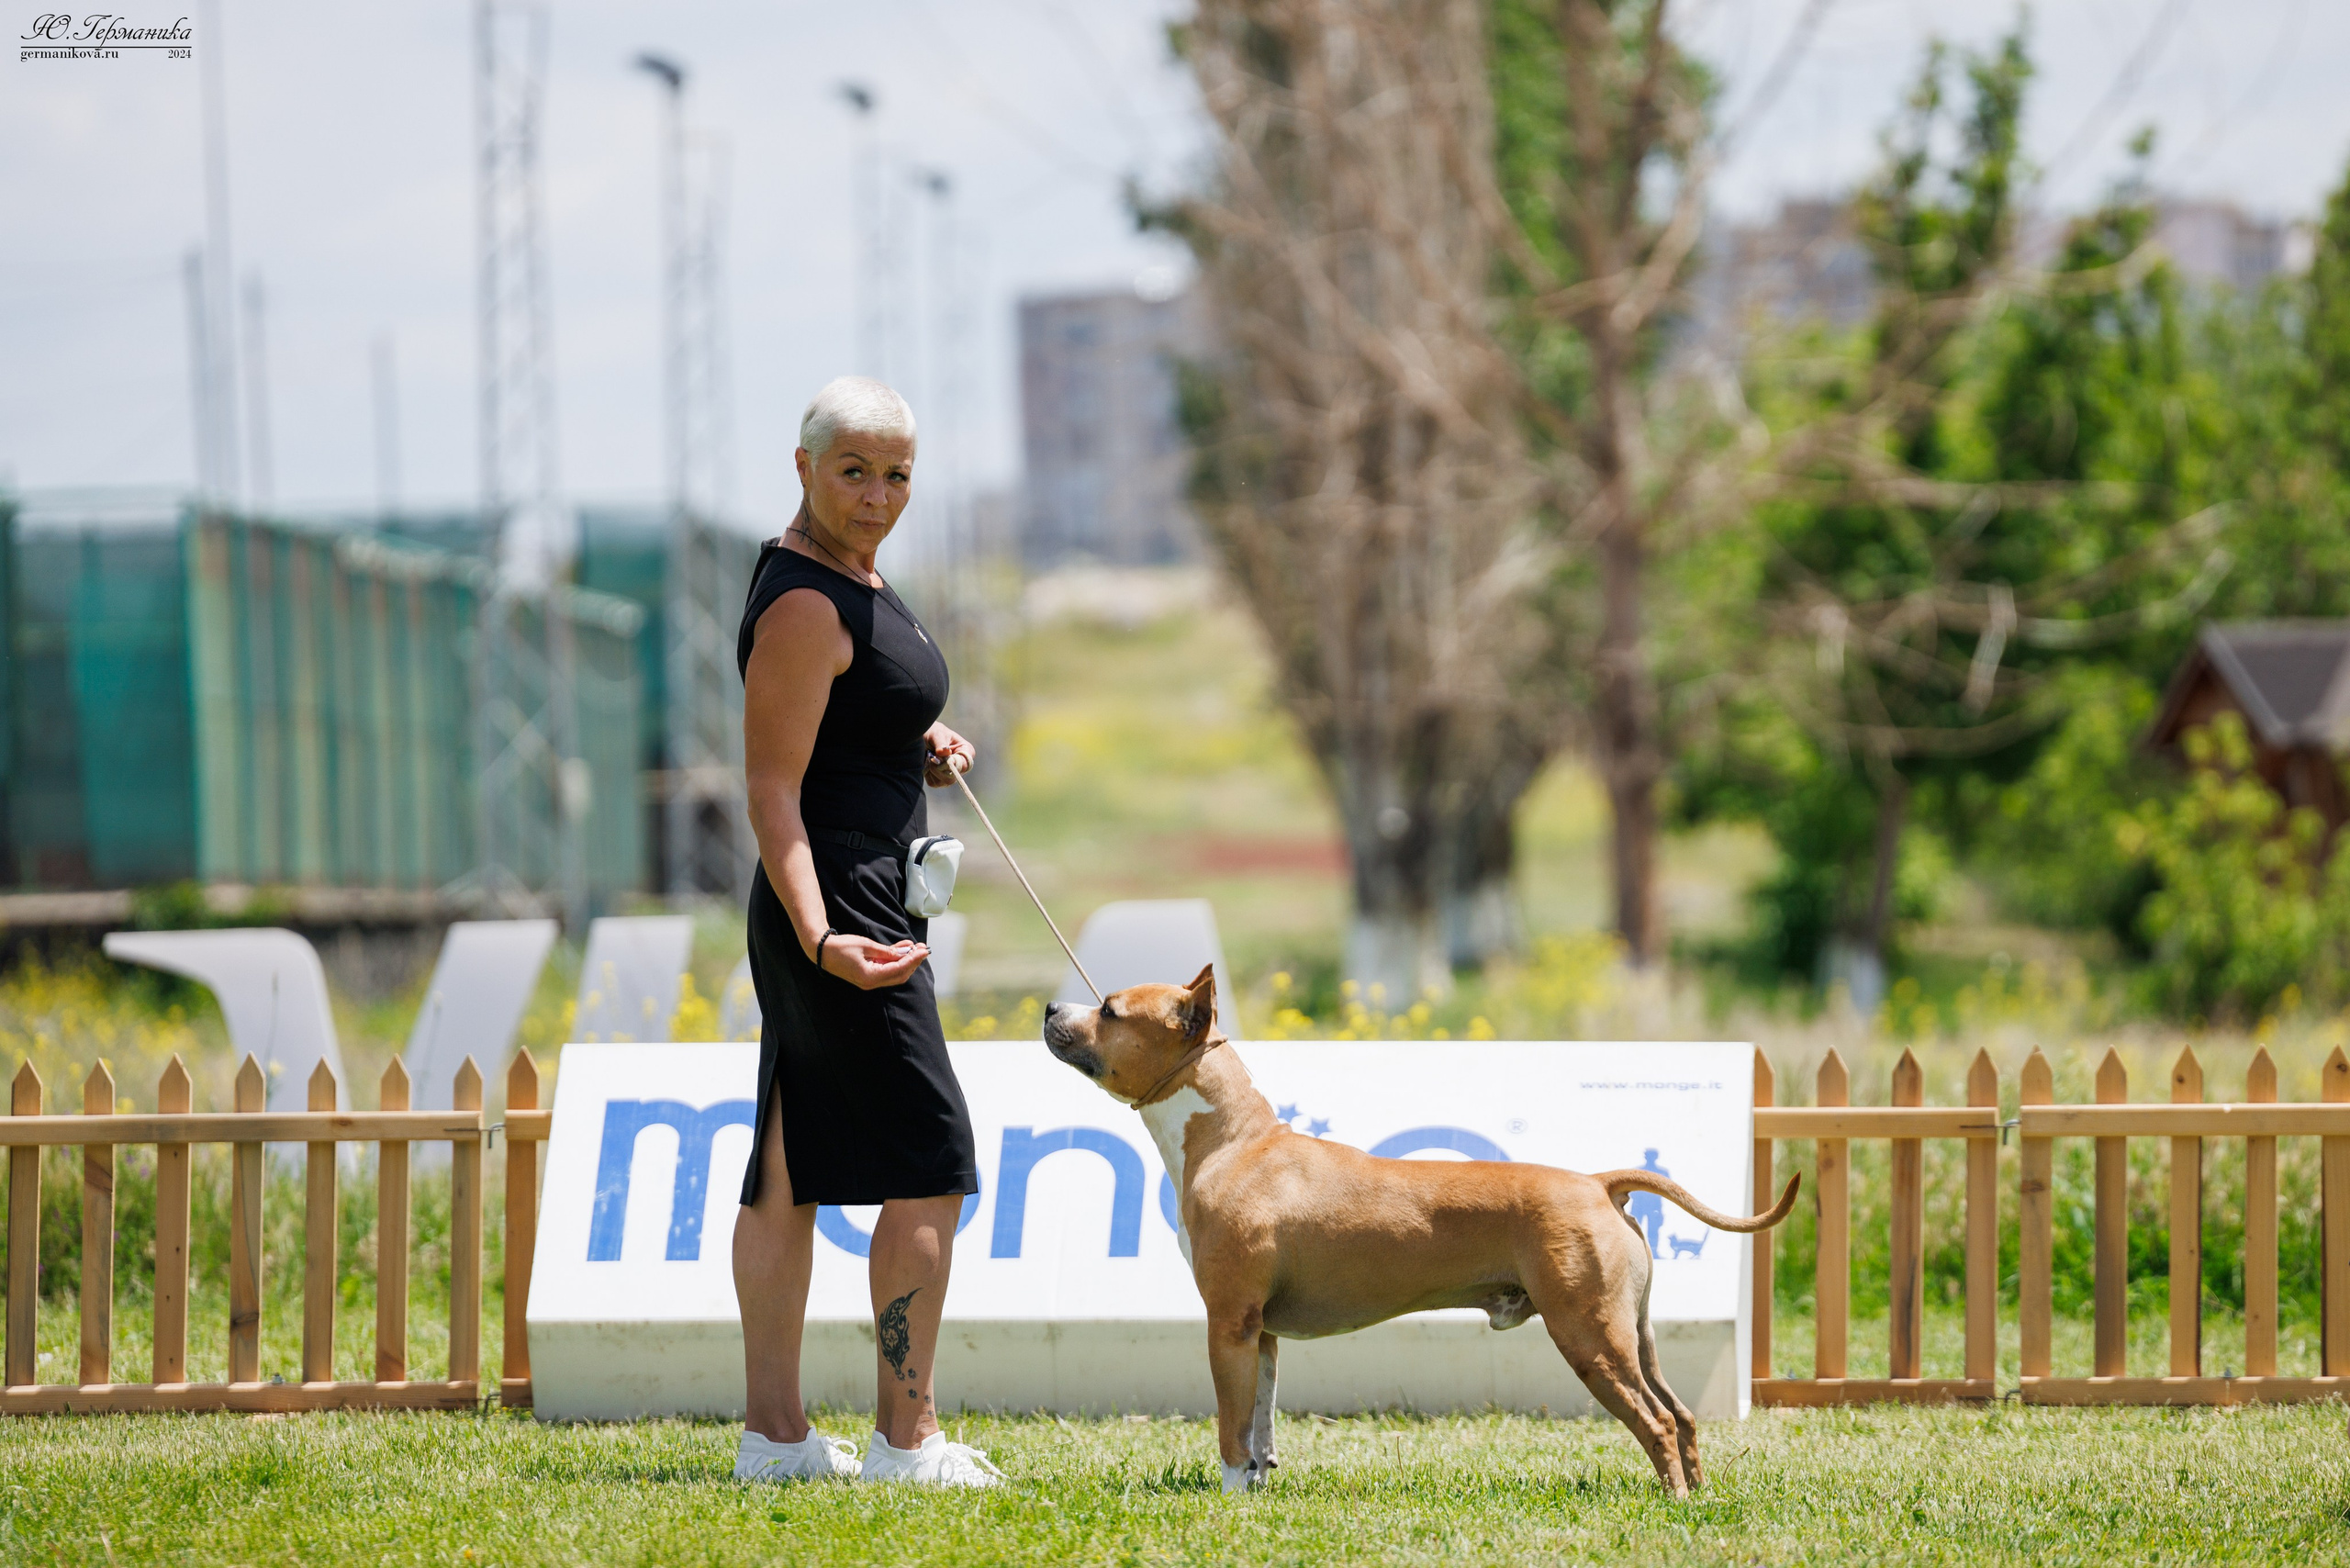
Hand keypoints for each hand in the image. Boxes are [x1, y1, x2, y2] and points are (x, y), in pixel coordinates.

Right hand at [813, 932, 929, 989]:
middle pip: (900, 974)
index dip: (913, 959)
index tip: (924, 950)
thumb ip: (887, 951)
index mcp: (870, 977)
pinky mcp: (868, 976)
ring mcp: (870, 981)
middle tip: (924, 947)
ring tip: (917, 947)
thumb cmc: (842, 947)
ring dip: (907, 961)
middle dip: (913, 961)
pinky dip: (896, 961)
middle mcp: (871, 983)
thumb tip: (905, 952)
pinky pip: (887, 970)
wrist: (823, 951)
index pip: (899, 969)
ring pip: (895, 973)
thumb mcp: (866, 946)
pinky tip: (904, 948)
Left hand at [924, 723, 974, 786]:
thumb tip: (945, 752)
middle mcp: (961, 764)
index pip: (964, 765)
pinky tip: (927, 764)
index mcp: (966, 751)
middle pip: (954, 777)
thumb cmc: (933, 732)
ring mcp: (952, 773)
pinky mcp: (941, 779)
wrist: (921, 737)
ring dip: (932, 771)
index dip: (951, 765)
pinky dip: (928, 774)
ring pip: (945, 782)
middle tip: (930, 757)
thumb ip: (941, 743)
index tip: (936, 757)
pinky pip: (935, 783)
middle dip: (939, 769)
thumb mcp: (936, 734)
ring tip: (929, 758)